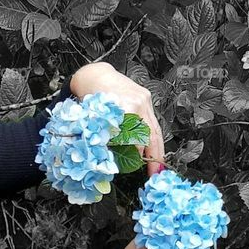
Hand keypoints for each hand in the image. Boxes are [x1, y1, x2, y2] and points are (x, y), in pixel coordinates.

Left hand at [71, 62, 166, 176]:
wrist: (95, 75)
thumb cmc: (90, 97)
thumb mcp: (93, 120)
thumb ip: (105, 138)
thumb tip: (112, 159)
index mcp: (122, 109)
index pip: (135, 139)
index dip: (137, 155)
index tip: (137, 168)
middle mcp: (136, 104)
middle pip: (150, 135)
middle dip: (154, 157)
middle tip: (154, 173)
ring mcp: (144, 100)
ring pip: (155, 129)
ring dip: (157, 150)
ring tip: (157, 165)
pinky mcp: (146, 98)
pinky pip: (153, 121)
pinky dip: (154, 137)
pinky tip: (155, 150)